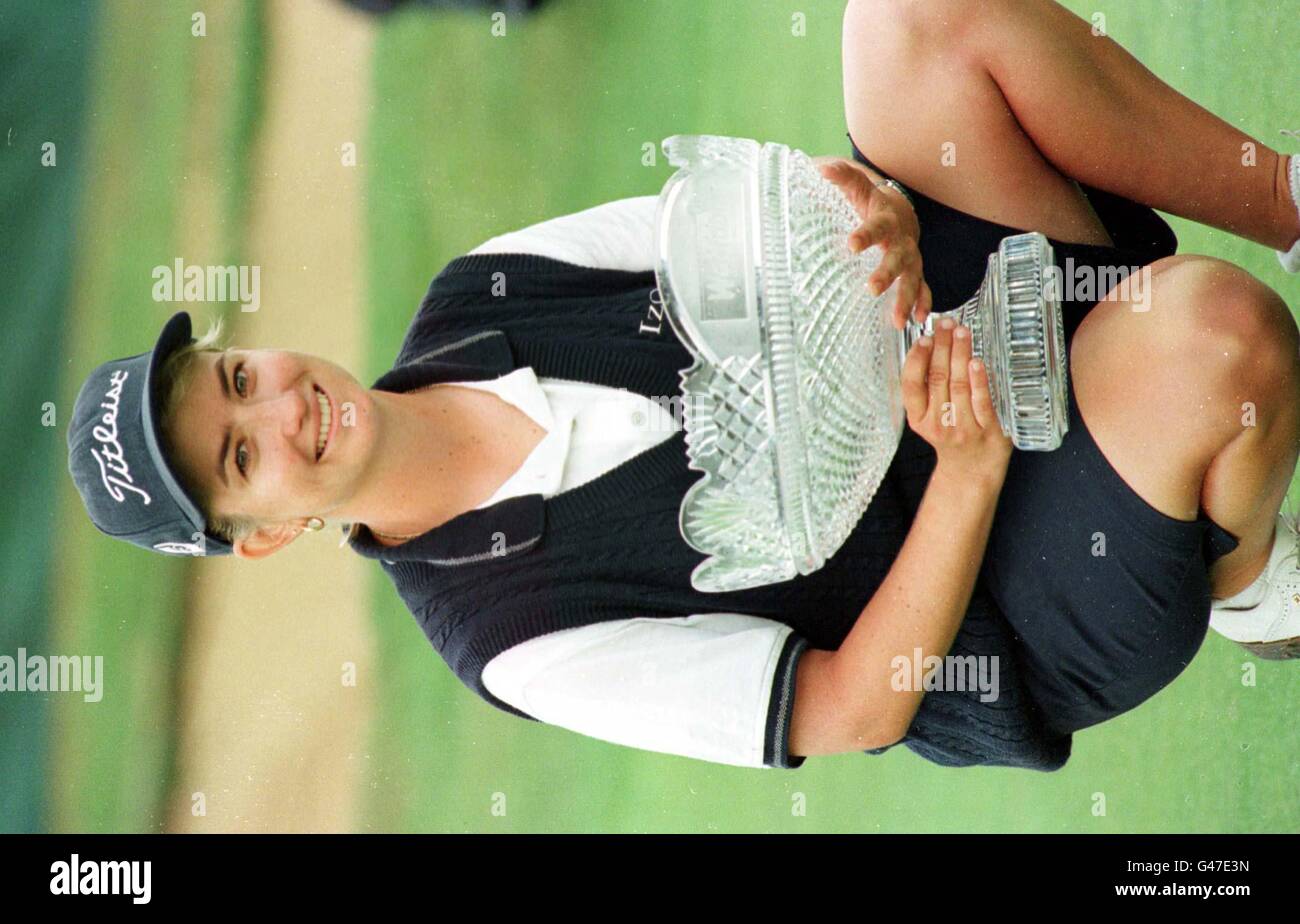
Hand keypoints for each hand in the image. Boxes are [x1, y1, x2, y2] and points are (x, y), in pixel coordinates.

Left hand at [813, 156, 932, 331]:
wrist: (901, 210)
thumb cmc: (871, 201)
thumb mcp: (858, 187)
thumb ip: (841, 177)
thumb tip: (820, 168)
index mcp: (885, 219)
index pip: (876, 226)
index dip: (865, 235)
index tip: (852, 244)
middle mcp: (902, 239)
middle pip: (897, 257)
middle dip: (886, 273)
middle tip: (872, 288)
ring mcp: (911, 257)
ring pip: (912, 278)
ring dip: (906, 298)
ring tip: (896, 319)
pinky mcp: (915, 270)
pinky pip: (923, 288)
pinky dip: (922, 303)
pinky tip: (916, 319)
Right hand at [901, 317, 1011, 480]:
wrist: (973, 469)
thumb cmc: (951, 435)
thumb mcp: (929, 417)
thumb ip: (927, 388)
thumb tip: (932, 345)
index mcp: (918, 419)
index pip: (911, 386)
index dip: (917, 359)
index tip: (925, 338)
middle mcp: (937, 425)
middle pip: (937, 379)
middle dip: (941, 347)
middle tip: (946, 324)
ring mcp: (962, 428)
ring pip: (958, 385)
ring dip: (959, 354)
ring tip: (961, 332)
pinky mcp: (986, 430)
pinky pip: (981, 401)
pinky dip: (978, 380)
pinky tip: (976, 362)